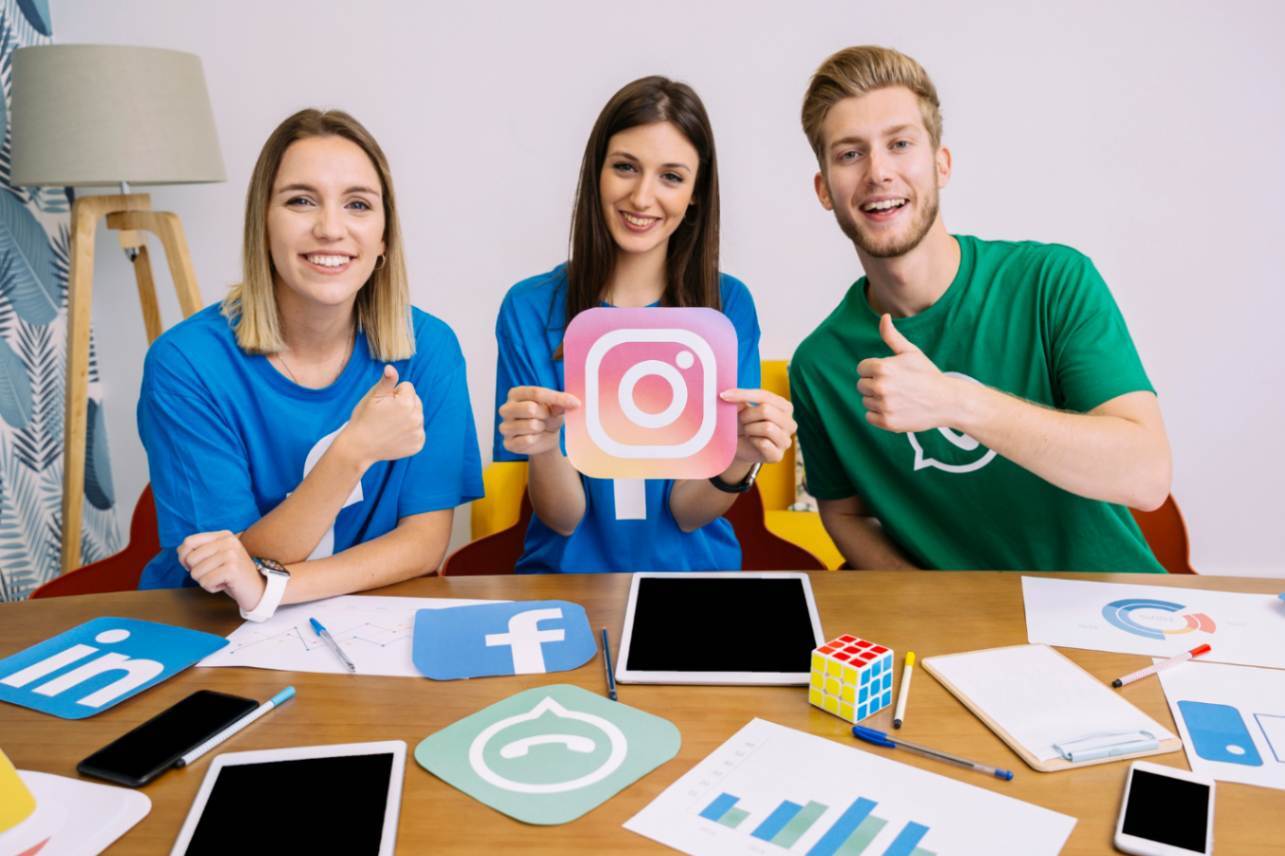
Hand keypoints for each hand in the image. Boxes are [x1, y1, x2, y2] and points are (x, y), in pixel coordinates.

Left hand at [177, 531, 265, 611]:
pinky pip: (205, 582)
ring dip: (205, 581)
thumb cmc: (231, 574)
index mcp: (223, 535)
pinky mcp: (232, 569)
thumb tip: (180, 551)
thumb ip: (197, 551)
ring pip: (196, 572)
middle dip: (197, 572)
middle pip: (190, 559)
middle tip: (215, 573)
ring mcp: (231, 554)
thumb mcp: (215, 557)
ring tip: (221, 579)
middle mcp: (228, 541)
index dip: (185, 558)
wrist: (256, 589)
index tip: (199, 565)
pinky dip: (211, 588)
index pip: (188, 542)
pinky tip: (225, 585)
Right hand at [343, 365, 425, 466]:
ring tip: (390, 425)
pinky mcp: (418, 444)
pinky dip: (409, 432)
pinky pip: (418, 431)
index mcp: (407, 403)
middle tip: (386, 415)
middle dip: (403, 404)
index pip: (408, 387)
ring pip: (417, 415)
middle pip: (415, 401)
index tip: (383, 404)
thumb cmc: (364, 418)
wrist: (359, 447)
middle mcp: (417, 418)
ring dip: (407, 417)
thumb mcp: (373, 396)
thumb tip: (391, 368)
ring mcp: (418, 433)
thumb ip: (387, 380)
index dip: (393, 393)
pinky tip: (395, 435)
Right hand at [498, 386, 580, 457]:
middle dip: (545, 415)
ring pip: (530, 425)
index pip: (536, 392)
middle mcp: (506, 408)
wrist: (544, 439)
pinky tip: (535, 438)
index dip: (557, 398)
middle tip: (547, 418)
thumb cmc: (547, 418)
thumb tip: (572, 403)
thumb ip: (560, 404)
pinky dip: (537, 440)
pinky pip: (527, 440)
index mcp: (516, 394)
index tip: (576, 403)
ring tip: (540, 428)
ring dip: (541, 428)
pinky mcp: (508, 443)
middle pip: (530, 408)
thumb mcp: (555, 408)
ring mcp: (504, 426)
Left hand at [719, 388, 796, 463]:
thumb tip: (731, 395)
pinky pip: (764, 444)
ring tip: (748, 431)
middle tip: (741, 420)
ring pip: (767, 427)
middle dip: (747, 415)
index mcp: (785, 407)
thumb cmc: (745, 424)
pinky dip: (753, 441)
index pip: (765, 396)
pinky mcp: (778, 455)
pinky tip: (752, 442)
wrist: (741, 448)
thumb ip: (740, 401)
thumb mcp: (742, 409)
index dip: (743, 394)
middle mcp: (790, 423)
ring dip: (750, 429)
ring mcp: (786, 440)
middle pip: (766, 410)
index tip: (724, 395)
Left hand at [857, 314, 961, 432]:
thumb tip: (884, 317)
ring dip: (877, 400)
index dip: (874, 370)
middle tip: (895, 386)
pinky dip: (879, 415)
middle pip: (861, 385)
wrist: (947, 401)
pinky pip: (870, 417)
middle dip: (875, 384)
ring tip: (898, 397)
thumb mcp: (910, 352)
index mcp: (882, 367)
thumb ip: (892, 336)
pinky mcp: (887, 422)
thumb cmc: (927, 374)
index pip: (861, 368)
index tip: (890, 373)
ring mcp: (884, 406)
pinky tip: (895, 409)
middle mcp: (880, 387)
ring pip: (866, 401)